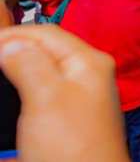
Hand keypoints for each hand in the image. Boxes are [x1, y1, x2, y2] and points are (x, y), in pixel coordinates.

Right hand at [0, 25, 128, 161]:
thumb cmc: (71, 146)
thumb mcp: (46, 98)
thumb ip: (29, 64)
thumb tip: (10, 43)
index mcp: (89, 61)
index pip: (47, 33)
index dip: (13, 35)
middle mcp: (88, 74)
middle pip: (46, 50)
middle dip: (14, 48)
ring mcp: (80, 96)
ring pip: (42, 70)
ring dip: (17, 67)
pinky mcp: (67, 118)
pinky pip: (42, 92)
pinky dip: (23, 87)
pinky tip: (9, 94)